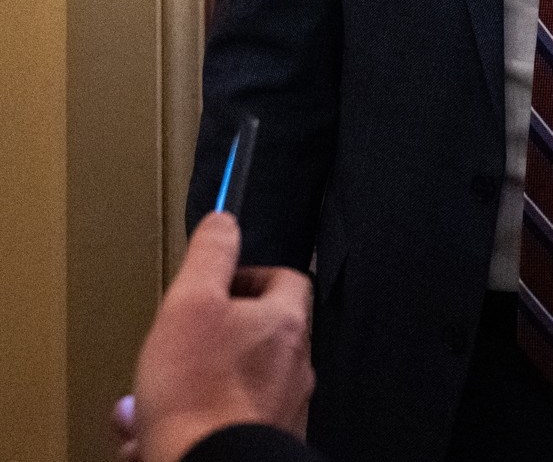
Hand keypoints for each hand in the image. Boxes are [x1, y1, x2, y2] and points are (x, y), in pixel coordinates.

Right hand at [127, 212, 313, 461]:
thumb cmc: (199, 391)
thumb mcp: (192, 304)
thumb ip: (210, 256)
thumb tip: (223, 221)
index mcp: (287, 324)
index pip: (285, 279)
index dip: (247, 277)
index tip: (212, 287)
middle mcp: (295, 366)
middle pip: (255, 334)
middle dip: (206, 340)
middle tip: (172, 348)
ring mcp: (282, 407)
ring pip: (232, 383)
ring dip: (188, 385)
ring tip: (150, 398)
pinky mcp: (261, 441)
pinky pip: (224, 422)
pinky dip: (190, 421)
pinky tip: (152, 433)